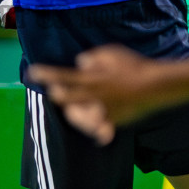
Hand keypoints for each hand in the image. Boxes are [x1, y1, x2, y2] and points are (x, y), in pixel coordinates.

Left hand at [29, 45, 187, 143]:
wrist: (156, 87)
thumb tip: (80, 63)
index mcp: (92, 79)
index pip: (63, 77)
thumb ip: (93, 57)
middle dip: (57, 95)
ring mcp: (103, 111)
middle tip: (54, 91)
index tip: (32, 73)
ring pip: (80, 117)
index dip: (46, 75)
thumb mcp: (112, 52)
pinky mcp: (114, 121)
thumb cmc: (134, 66)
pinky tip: (101, 135)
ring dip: (75, 112)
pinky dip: (100, 131)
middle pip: (65, 100)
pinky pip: (102, 129)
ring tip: (74, 109)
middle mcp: (94, 97)